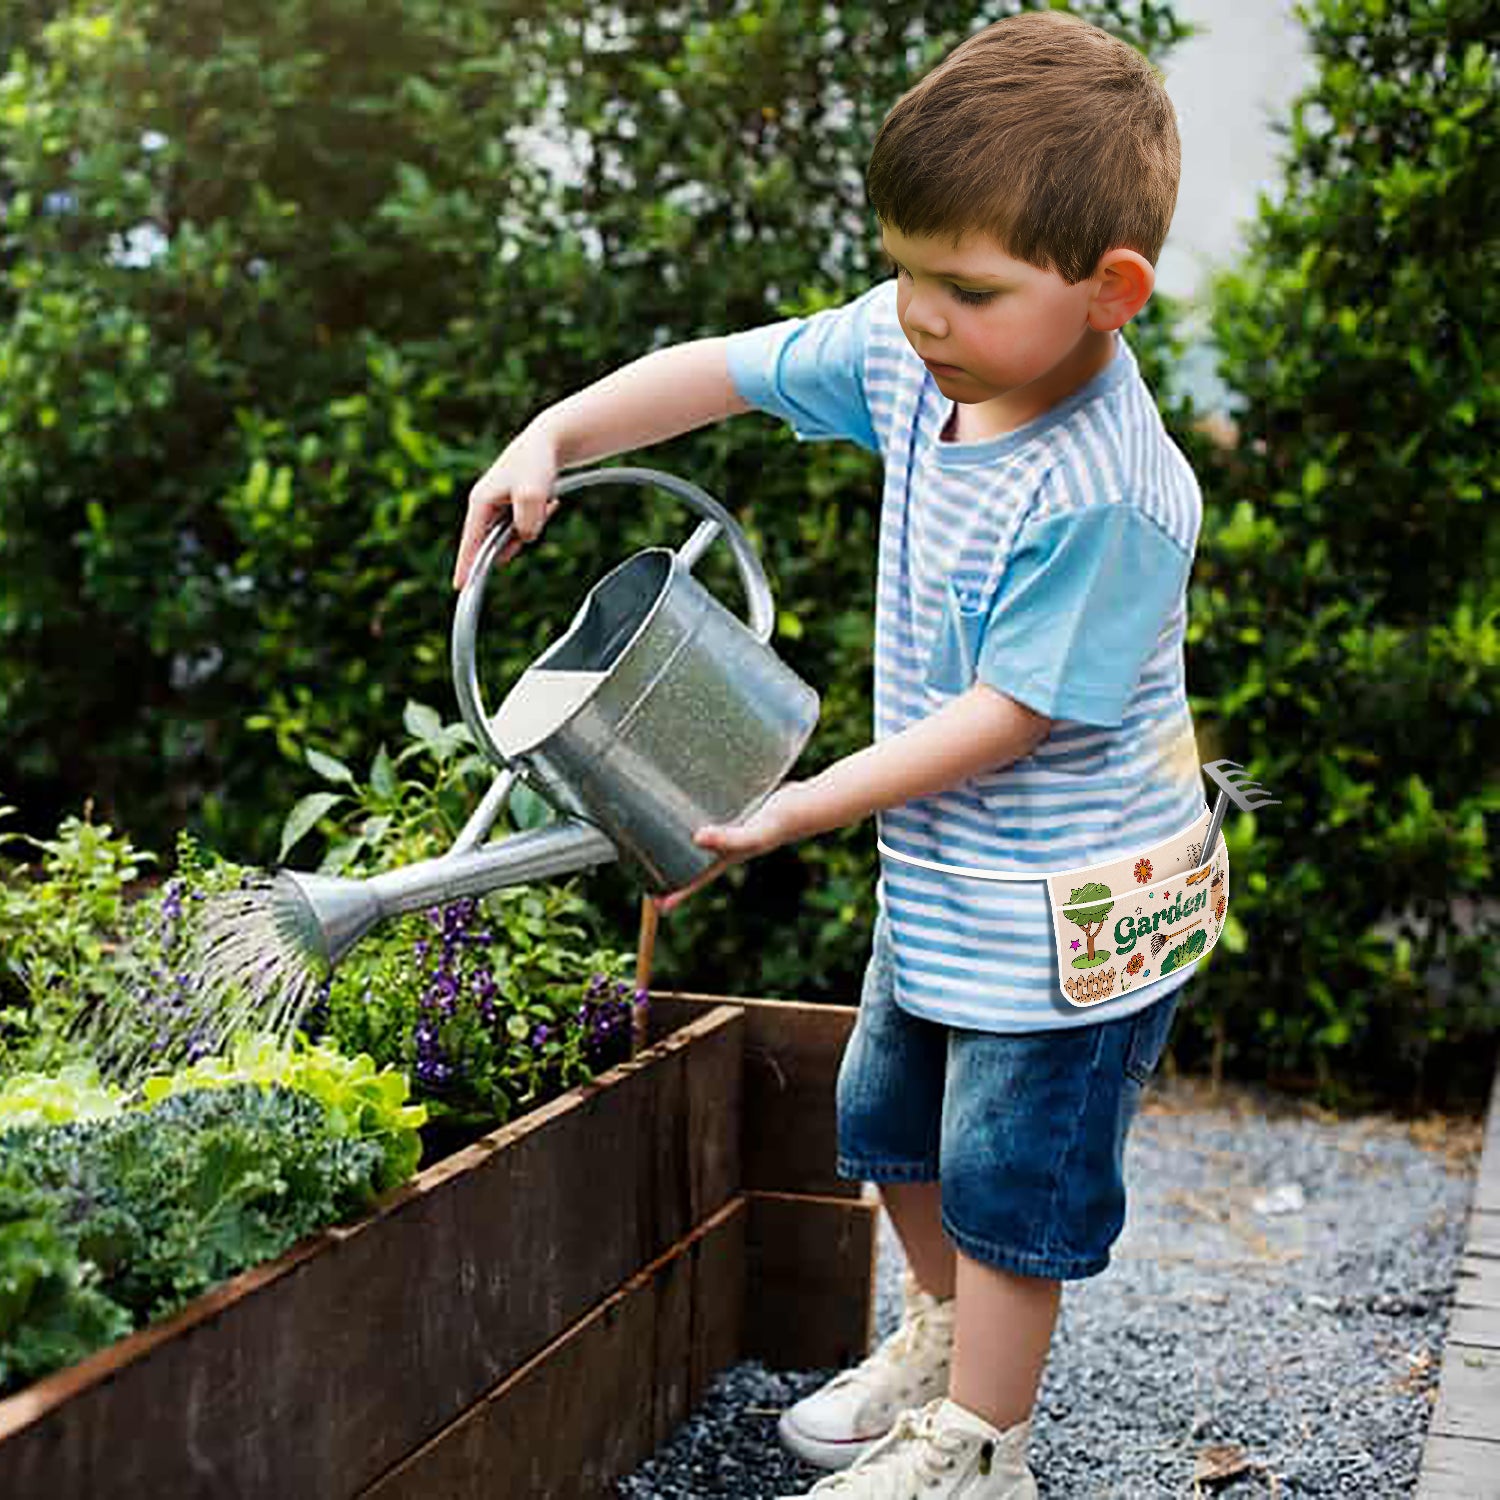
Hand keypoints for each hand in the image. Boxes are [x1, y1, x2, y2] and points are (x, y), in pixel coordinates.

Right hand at [453, 424, 563, 588]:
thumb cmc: (535, 462)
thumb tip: (524, 537)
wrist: (550, 440)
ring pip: (514, 534)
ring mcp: (498, 505)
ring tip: (544, 501)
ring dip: (532, 525)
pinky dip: (538, 518)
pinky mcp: (512, 504)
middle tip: (538, 512)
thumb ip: (526, 523)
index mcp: (480, 502)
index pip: (471, 542)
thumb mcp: (532, 496)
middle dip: (517, 538)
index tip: (460, 587)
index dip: (466, 566)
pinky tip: (549, 500)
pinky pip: (525, 524)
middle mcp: (485, 505)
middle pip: (495, 540)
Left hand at [653, 784, 809, 913]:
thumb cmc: (781, 822)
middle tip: (649, 877)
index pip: (697, 879)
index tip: (657, 906)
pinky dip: (698, 817)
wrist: (808, 802)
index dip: (679, 893)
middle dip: (674, 870)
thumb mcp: (753, 834)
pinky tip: (690, 806)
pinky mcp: (737, 810)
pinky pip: (711, 817)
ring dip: (683, 843)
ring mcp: (733, 827)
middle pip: (695, 862)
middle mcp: (727, 845)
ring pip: (701, 840)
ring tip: (661, 842)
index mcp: (727, 856)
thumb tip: (697, 838)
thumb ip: (728, 838)